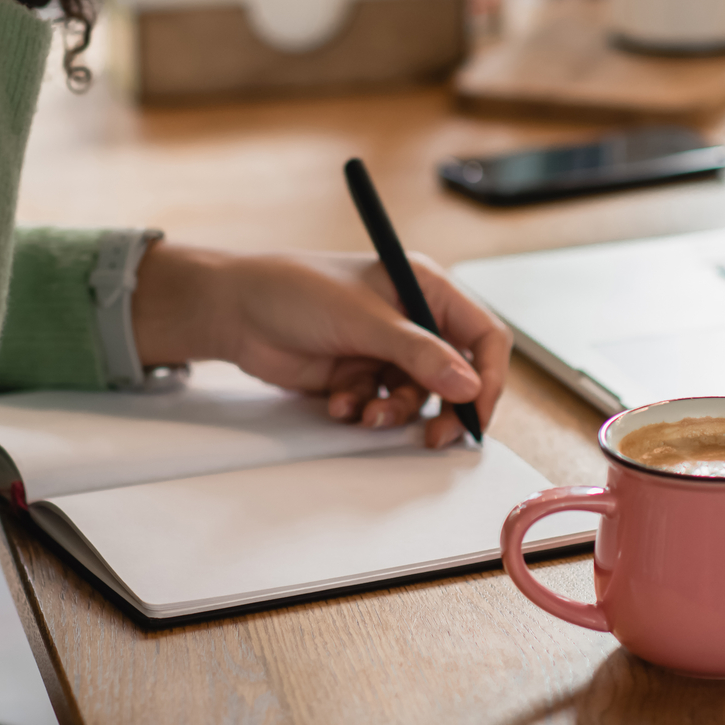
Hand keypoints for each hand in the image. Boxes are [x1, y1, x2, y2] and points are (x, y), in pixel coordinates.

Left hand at [132, 243, 511, 447]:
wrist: (236, 311)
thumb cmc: (297, 291)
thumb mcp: (365, 320)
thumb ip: (419, 354)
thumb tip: (470, 385)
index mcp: (426, 287)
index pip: (482, 335)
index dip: (488, 375)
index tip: (476, 409)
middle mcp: (412, 319)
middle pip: (457, 375)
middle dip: (446, 408)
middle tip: (434, 437)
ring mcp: (386, 350)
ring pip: (417, 398)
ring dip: (394, 413)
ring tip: (363, 413)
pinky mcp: (361, 375)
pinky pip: (382, 406)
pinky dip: (364, 410)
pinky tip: (337, 403)